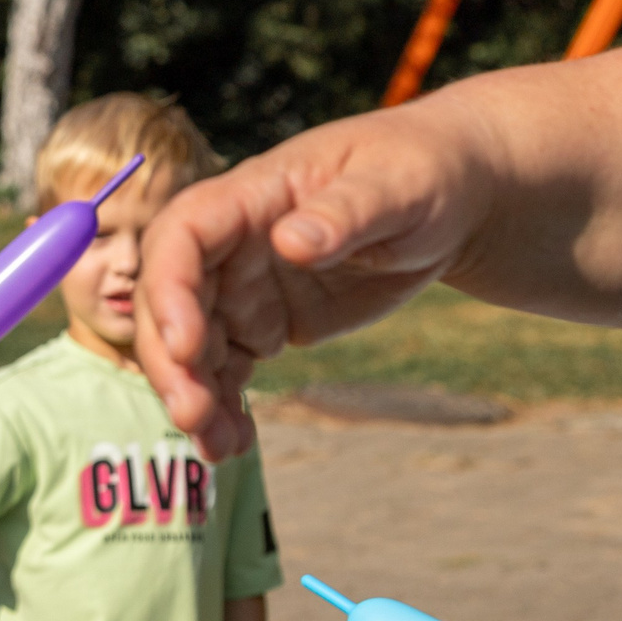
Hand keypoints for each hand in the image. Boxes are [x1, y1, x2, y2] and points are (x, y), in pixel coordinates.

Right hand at [135, 99, 496, 458]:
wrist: (451, 200)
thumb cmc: (426, 171)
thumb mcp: (400, 185)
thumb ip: (347, 211)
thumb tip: (293, 242)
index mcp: (254, 195)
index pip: (182, 233)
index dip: (170, 289)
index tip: (185, 346)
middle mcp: (234, 243)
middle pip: (171, 300)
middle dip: (171, 362)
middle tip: (193, 417)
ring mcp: (244, 287)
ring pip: (191, 346)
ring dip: (193, 396)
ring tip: (218, 449)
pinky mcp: (264, 323)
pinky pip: (226, 369)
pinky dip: (223, 407)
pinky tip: (234, 445)